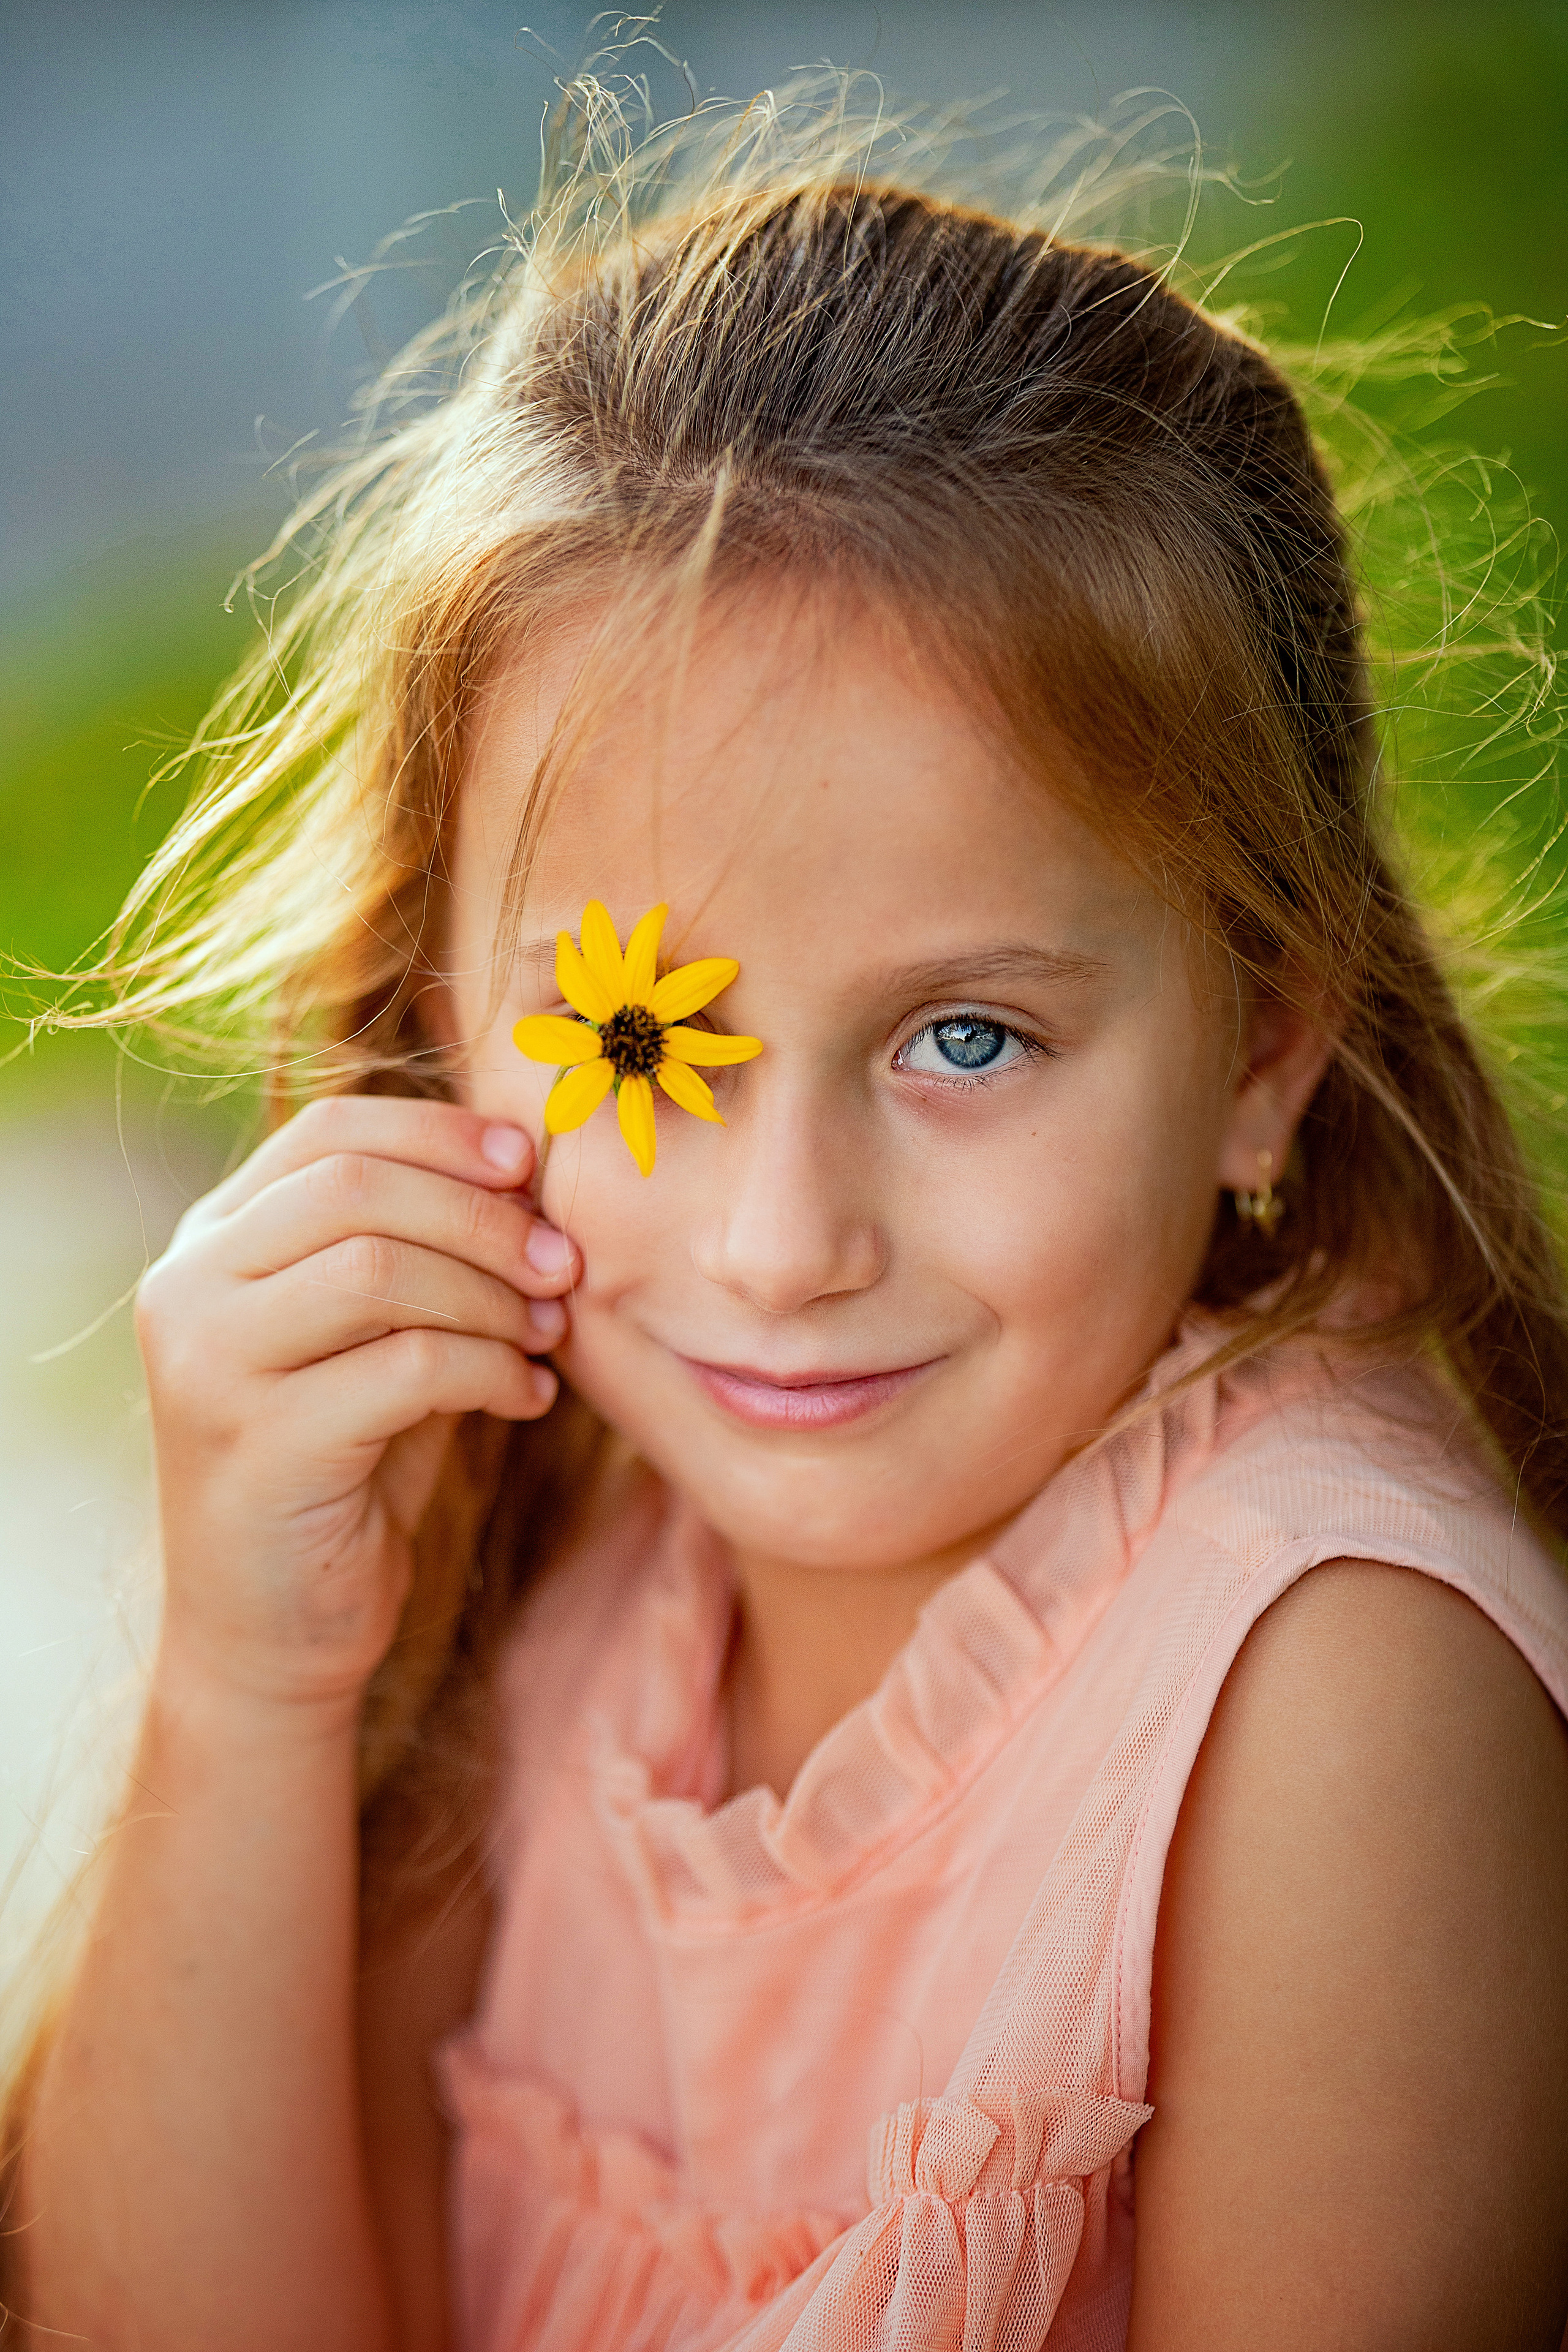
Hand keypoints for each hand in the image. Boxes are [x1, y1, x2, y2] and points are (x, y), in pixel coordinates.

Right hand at [135, 1098, 577, 1712]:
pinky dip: (490, 1370)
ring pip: (378, 1270)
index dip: (441, 1134)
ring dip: (491, 1295)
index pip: (331, 1132)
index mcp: (212, 1242)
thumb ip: (418, 1255)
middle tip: (563, 1262)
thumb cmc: (343, 1471)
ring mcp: (208, 1365)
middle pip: (356, 1188)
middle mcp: (188, 1287)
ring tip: (547, 1335)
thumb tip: (528, 1170)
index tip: (528, 1163)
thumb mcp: (376, 1340)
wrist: (271, 1631)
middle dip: (481, 1216)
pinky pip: (404, 1368)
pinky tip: (528, 1398)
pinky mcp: (256, 1445)